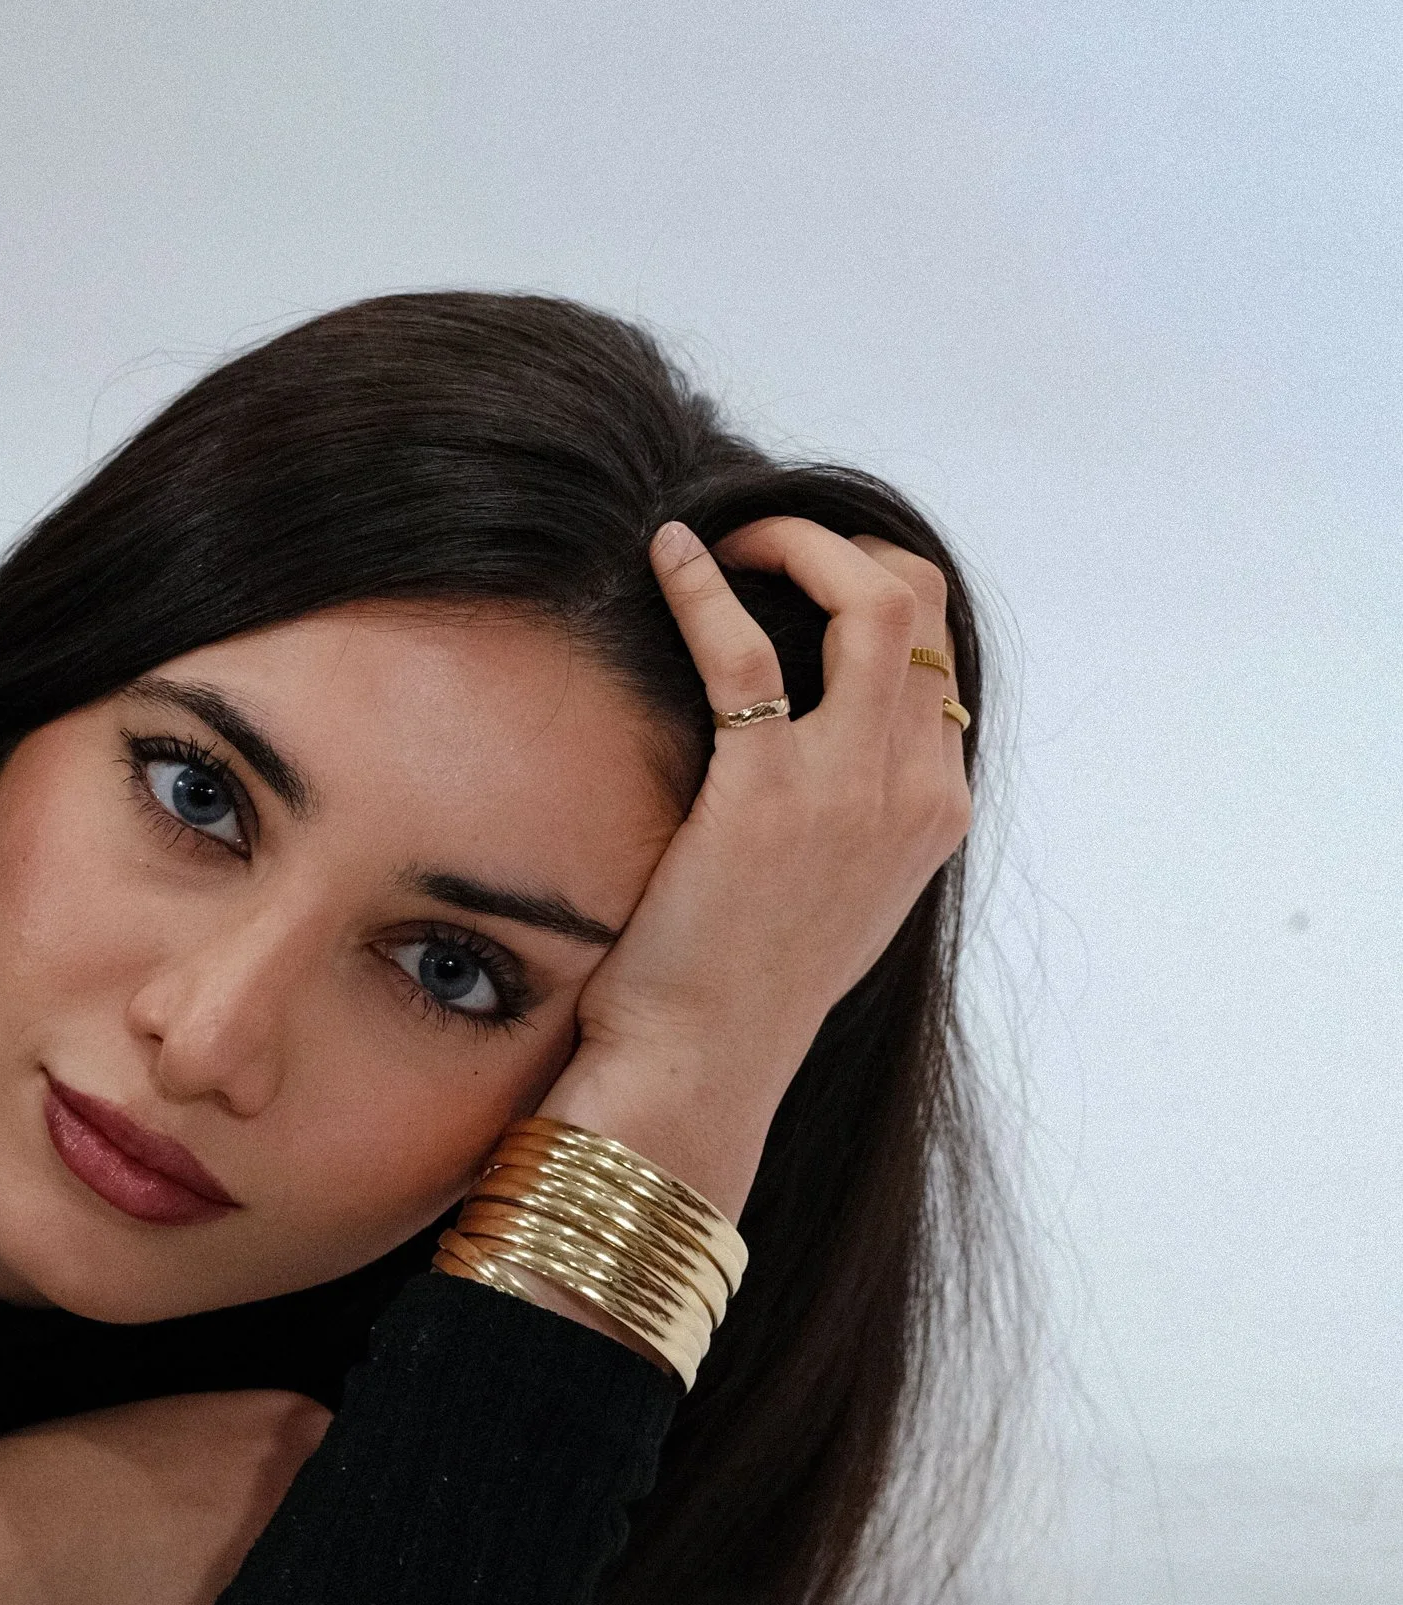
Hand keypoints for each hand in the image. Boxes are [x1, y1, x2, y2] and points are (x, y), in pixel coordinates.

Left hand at [541, 516, 972, 1222]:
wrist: (702, 1065)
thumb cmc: (745, 984)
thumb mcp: (838, 891)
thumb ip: (856, 809)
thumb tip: (818, 738)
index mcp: (937, 810)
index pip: (939, 653)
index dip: (873, 590)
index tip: (801, 579)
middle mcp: (913, 790)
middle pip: (920, 602)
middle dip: (845, 545)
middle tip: (765, 546)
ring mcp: (850, 790)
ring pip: (871, 599)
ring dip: (795, 542)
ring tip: (725, 539)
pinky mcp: (766, 794)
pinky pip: (746, 650)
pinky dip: (703, 586)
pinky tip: (666, 560)